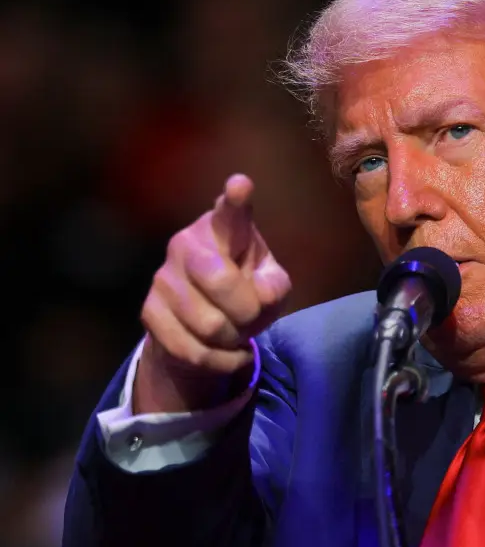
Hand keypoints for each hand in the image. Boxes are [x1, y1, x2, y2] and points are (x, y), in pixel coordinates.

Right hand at [134, 174, 291, 413]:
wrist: (206, 325)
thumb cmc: (248, 291)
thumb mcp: (272, 285)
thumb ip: (275, 286)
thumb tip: (261, 295)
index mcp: (225, 229)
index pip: (231, 213)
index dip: (236, 200)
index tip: (241, 185)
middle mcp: (187, 244)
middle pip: (220, 281)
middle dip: (247, 310)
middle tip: (252, 316)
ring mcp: (163, 277)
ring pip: (208, 324)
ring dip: (234, 338)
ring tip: (237, 332)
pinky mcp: (148, 311)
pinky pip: (192, 350)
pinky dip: (221, 361)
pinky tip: (229, 353)